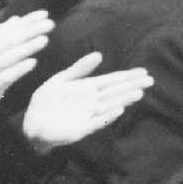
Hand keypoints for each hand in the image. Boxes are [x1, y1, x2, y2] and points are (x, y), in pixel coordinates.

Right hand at [0, 10, 53, 115]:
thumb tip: (16, 20)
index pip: (7, 30)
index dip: (25, 21)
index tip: (43, 13)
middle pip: (10, 40)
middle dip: (30, 31)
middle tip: (49, 23)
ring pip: (9, 56)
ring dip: (27, 47)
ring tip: (44, 39)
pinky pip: (6, 77)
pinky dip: (18, 69)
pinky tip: (32, 63)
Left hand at [21, 52, 152, 152]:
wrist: (33, 125)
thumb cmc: (46, 103)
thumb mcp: (61, 80)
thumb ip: (79, 69)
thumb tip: (99, 55)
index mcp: (87, 88)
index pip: (111, 80)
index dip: (127, 76)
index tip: (143, 72)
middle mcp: (91, 102)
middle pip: (115, 92)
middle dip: (132, 86)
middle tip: (149, 80)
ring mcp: (88, 115)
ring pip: (110, 105)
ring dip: (124, 99)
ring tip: (139, 93)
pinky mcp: (81, 128)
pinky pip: (96, 121)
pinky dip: (107, 116)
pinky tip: (118, 109)